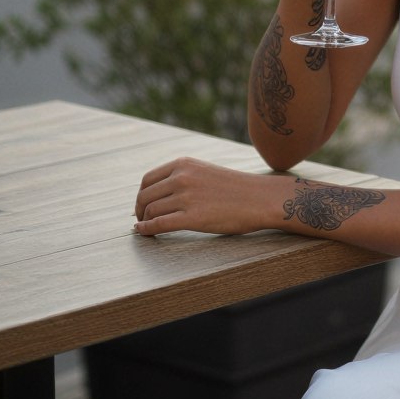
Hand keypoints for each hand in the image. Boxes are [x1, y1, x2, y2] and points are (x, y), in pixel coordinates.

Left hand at [133, 157, 275, 236]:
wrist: (259, 198)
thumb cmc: (234, 188)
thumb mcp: (204, 171)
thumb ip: (182, 177)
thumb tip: (158, 194)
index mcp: (183, 164)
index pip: (147, 180)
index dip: (141, 195)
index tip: (143, 206)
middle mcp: (182, 177)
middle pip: (145, 196)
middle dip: (140, 211)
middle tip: (142, 221)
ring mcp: (186, 197)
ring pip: (150, 211)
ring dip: (144, 222)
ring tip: (147, 228)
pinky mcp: (193, 218)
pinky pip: (159, 224)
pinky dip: (147, 230)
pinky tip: (144, 234)